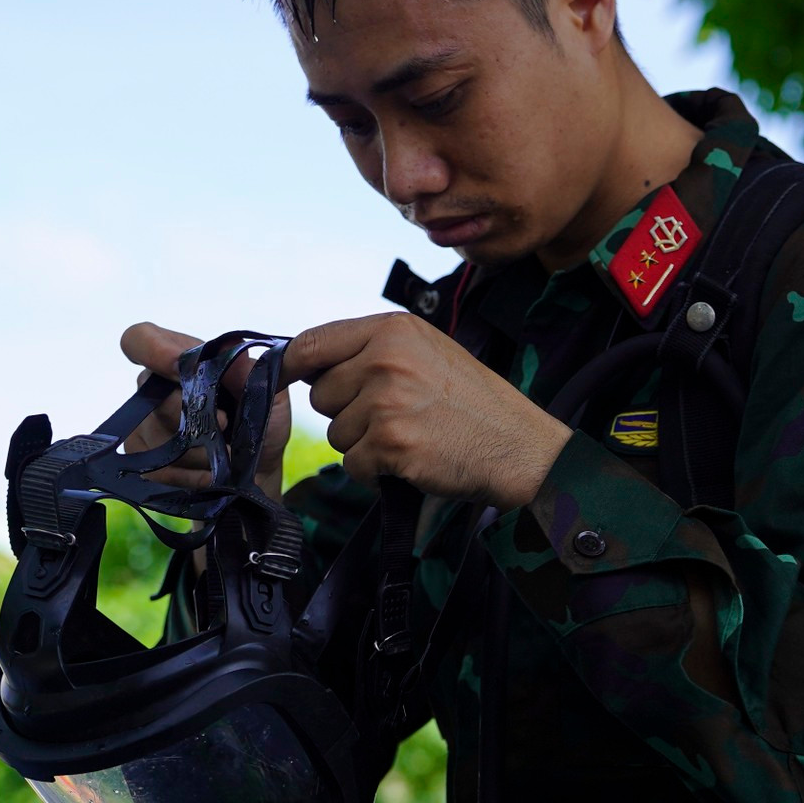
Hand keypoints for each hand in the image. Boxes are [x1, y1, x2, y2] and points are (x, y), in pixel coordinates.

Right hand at [118, 322, 290, 502]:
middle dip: (194, 415)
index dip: (153, 350)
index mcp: (182, 360)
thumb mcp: (270, 393)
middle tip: (224, 424)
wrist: (259, 470)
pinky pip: (161, 470)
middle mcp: (155, 388)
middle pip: (155, 396)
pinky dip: (193, 475)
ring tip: (227, 453)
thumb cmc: (261, 422)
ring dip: (202, 451)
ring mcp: (143, 426)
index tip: (179, 368)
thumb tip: (229, 348)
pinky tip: (211, 474)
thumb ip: (250, 370)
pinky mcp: (141, 464)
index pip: (142, 339)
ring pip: (161, 439)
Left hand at [281, 312, 571, 510]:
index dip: (293, 366)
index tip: (284, 380)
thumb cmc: (473, 402)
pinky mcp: (391, 444)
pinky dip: (375, 471)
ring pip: (335, 433)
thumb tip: (307, 362)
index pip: (313, 342)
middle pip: (321, 394)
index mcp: (393, 330)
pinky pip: (353, 464)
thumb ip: (373, 350)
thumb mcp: (427, 352)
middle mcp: (385, 359)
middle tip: (393, 417)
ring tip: (409, 436)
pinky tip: (411, 460)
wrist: (519, 446)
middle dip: (346, 412)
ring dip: (363, 444)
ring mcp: (387, 402)